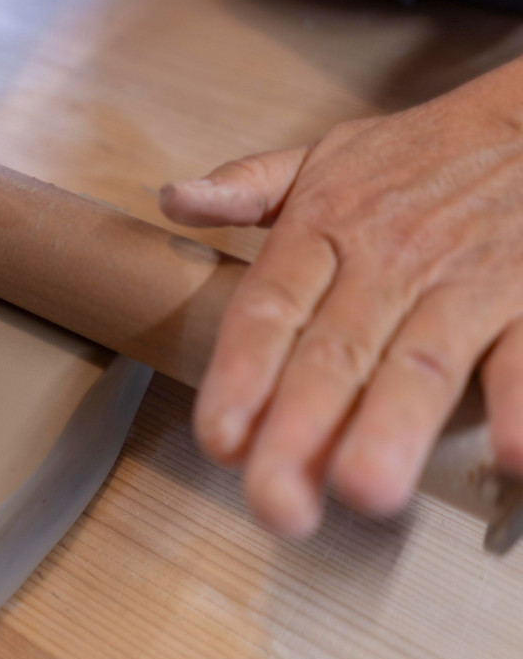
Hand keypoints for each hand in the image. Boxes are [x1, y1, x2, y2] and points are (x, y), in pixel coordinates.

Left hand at [160, 58, 522, 537]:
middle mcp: (387, 259)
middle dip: (300, 430)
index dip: (240, 376)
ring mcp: (466, 277)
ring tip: (365, 490)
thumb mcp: (325, 156)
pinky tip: (510, 456)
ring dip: (393, 427)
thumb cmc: (422, 155)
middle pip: (335, 353)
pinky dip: (521, 402)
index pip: (269, 309)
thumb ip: (246, 186)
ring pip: (421, 361)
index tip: (219, 438)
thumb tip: (171, 201)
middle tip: (276, 503)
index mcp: (323, 229)